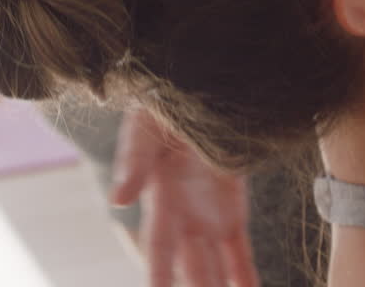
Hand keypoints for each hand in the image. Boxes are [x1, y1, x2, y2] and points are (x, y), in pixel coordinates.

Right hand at [111, 109, 259, 286]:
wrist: (195, 96)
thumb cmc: (162, 110)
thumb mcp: (146, 131)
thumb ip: (134, 163)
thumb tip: (118, 199)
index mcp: (161, 200)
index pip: (159, 247)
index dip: (159, 274)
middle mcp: (182, 219)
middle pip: (191, 267)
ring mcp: (208, 218)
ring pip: (215, 268)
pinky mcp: (232, 212)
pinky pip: (239, 251)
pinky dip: (245, 275)